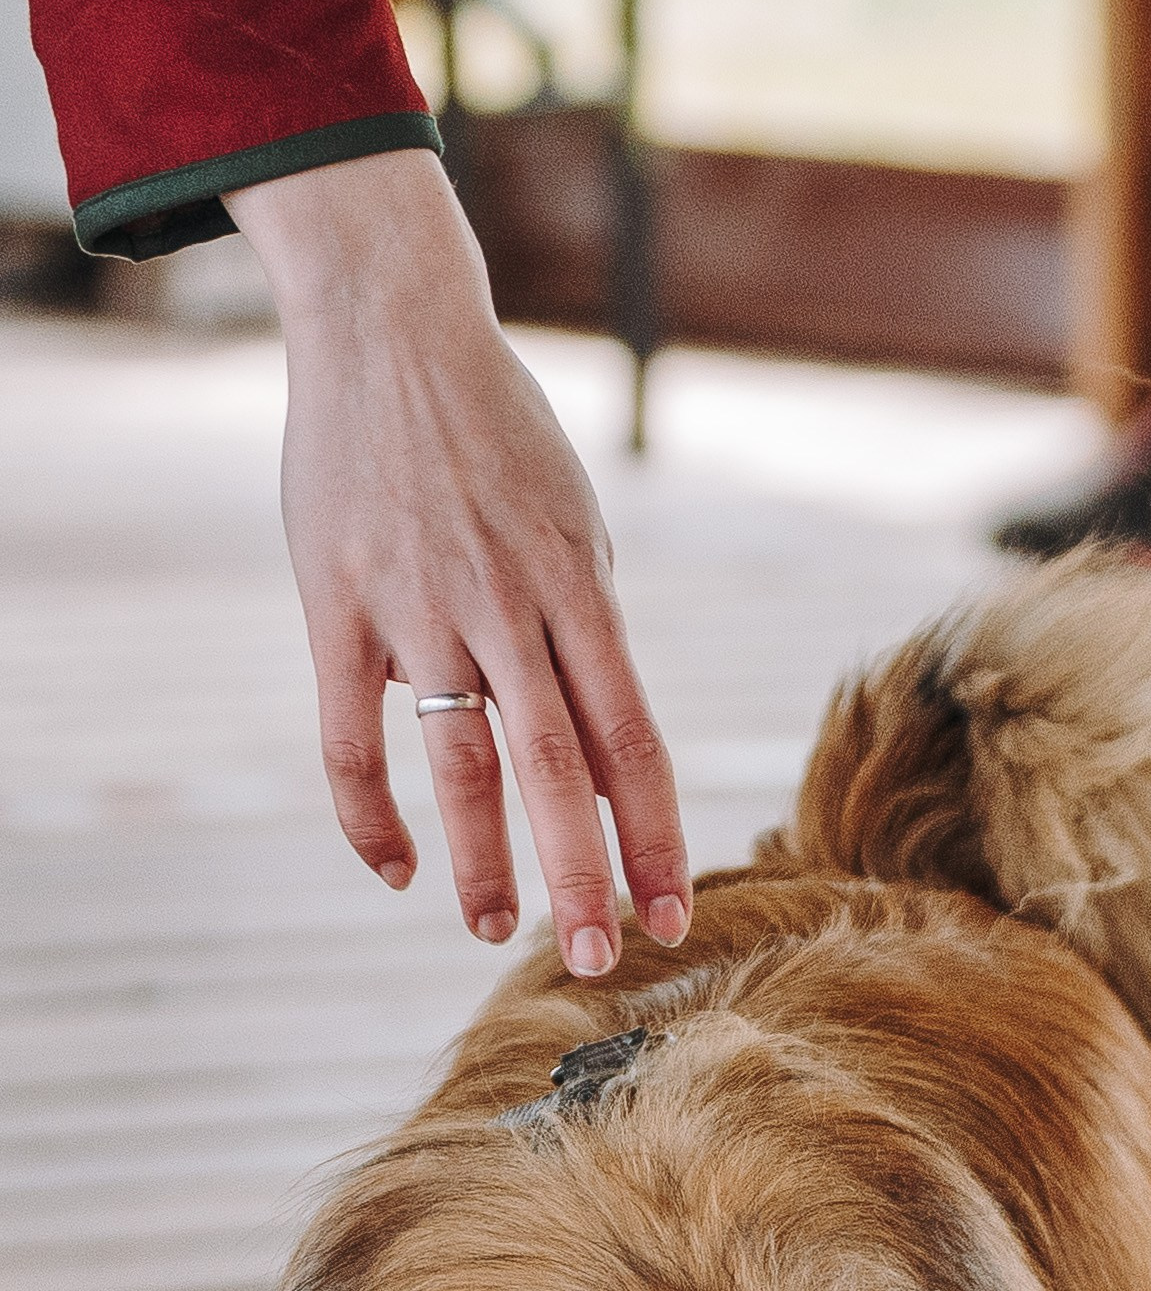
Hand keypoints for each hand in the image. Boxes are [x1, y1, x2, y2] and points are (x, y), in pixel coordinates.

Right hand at [225, 148, 688, 971]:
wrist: (392, 330)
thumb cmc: (499, 441)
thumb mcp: (573, 529)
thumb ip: (586, 640)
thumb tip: (603, 758)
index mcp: (579, 592)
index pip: (632, 742)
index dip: (654, 836)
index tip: (673, 914)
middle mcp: (508, 610)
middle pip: (558, 771)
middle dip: (581, 877)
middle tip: (599, 961)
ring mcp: (419, 611)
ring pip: (460, 764)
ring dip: (481, 864)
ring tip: (492, 935)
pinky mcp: (337, 607)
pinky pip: (351, 737)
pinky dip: (372, 815)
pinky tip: (400, 871)